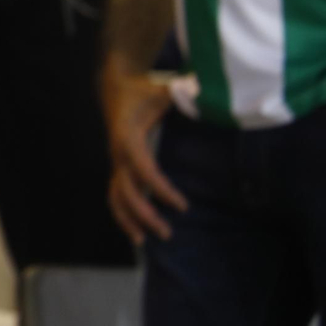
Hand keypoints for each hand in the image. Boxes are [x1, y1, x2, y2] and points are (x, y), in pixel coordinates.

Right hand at [102, 62, 187, 243]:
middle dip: (144, 214)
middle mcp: (118, 151)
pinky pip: (115, 193)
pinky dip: (123, 214)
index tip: (182, 205)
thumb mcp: (164, 88)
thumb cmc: (144, 88)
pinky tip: (136, 231)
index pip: (142, 168)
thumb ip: (186, 95)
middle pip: (125, 190)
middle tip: (168, 233)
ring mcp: (115, 160)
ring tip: (144, 241)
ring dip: (127, 220)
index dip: (160, 188)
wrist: (116, 84)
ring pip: (115, 196)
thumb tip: (211, 99)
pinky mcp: (118, 165)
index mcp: (128, 134)